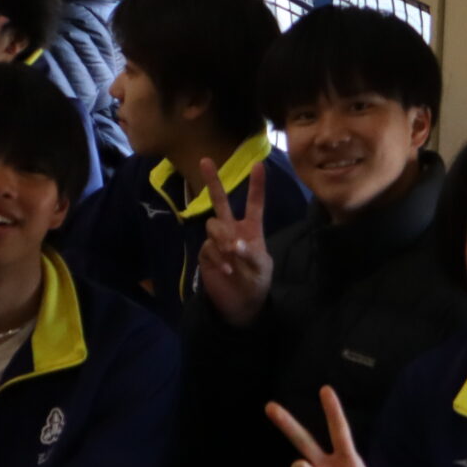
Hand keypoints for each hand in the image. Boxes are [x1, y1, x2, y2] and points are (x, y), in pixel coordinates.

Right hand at [197, 161, 272, 325]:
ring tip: (232, 254)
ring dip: (222, 237)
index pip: (254, 203)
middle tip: (205, 160)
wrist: (241, 305)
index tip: (259, 165)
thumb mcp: (261, 268)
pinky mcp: (206, 254)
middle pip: (220, 201)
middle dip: (213, 181)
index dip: (257, 185)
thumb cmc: (257, 282)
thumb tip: (233, 244)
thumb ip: (250, 254)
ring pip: (213, 225)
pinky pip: (208, 248)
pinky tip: (227, 271)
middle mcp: (232, 230)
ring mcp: (217, 241)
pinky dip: (218, 258)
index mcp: (251, 229)